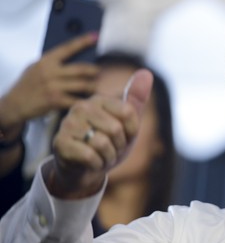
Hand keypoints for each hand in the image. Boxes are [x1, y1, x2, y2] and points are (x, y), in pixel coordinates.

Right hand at [0, 33, 99, 132]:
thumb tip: (71, 55)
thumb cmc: (28, 85)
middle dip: (94, 71)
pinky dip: (86, 101)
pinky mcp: (56, 101)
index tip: (96, 36)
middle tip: (99, 72)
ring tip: (96, 87)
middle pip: (81, 69)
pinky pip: (77, 100)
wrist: (14, 104)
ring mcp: (53, 87)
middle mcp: (50, 72)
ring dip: (93, 87)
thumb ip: (51, 62)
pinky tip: (90, 102)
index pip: (68, 48)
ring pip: (83, 85)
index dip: (83, 41)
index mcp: (46, 61)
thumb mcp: (36, 68)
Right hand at [47, 69, 153, 198]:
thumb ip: (137, 99)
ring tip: (101, 155)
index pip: (129, 112)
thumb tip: (146, 72)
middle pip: (116, 129)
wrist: (86, 170)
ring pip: (103, 143)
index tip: (124, 136)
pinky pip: (90, 156)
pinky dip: (97, 164)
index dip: (132, 131)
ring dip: (108, 157)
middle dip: (119, 146)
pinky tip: (91, 163)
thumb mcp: (128, 124)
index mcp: (99, 100)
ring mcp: (68, 124)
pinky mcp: (60, 143)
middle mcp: (81, 107)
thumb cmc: (109, 144)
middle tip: (110, 148)